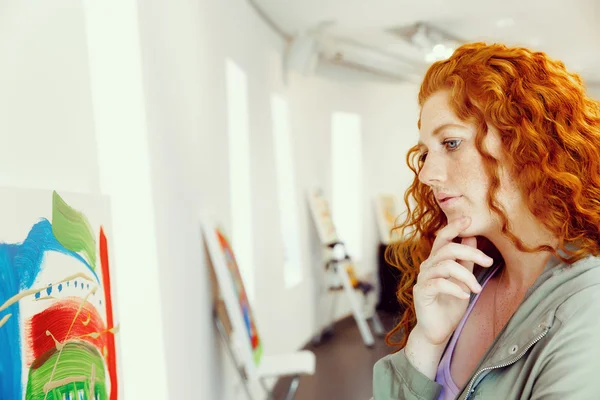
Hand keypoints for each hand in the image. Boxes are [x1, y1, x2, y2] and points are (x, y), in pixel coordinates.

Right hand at [412, 216, 493, 345]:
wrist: (437, 330)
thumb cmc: (450, 305)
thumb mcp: (463, 280)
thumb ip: (466, 260)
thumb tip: (471, 236)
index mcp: (436, 260)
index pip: (443, 237)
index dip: (454, 227)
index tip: (469, 219)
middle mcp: (427, 266)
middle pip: (447, 248)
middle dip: (471, 252)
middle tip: (488, 262)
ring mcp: (423, 279)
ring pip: (445, 265)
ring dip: (466, 276)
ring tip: (477, 290)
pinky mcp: (421, 292)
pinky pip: (439, 284)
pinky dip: (455, 288)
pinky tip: (465, 297)